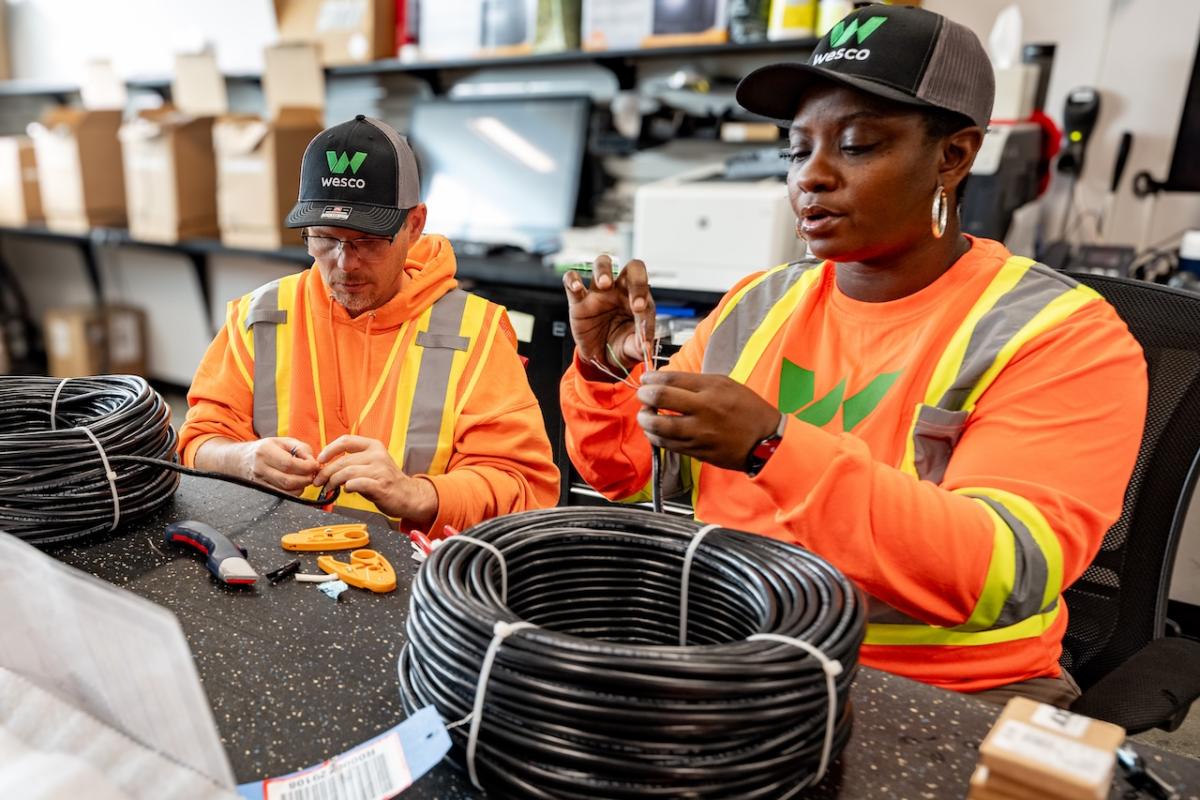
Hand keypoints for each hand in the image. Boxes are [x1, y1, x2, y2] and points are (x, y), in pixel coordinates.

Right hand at [235, 437, 319, 495]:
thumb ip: (302, 448)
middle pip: (288, 480)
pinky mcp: (261, 491)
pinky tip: (297, 485)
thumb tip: (313, 462)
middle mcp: (260, 467)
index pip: (289, 463)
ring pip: (285, 491)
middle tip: (313, 474)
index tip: (315, 465)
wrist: (241, 459)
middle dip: (306, 479)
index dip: (306, 467)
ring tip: (306, 478)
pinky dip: (294, 493)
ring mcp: (259, 482)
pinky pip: (282, 496)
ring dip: (301, 487)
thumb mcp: (283, 441)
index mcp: (265, 451)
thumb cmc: (266, 449)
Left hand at [314, 435, 437, 525]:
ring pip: (347, 473)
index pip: (346, 441)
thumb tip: (327, 466)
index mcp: (373, 446)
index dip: (329, 449)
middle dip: (326, 472)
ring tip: (329, 488)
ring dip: (333, 482)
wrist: (408, 496)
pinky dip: (347, 488)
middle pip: (343, 460)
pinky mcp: (381, 485)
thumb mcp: (371, 464)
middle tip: (319, 481)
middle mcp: (377, 455)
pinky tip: (347, 490)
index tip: (320, 460)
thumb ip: (353, 462)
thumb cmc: (386, 480)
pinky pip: (356, 484)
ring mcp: (380, 470)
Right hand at [563, 254, 656, 380]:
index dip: (644, 298)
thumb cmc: (620, 345)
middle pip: (632, 268)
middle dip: (637, 279)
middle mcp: (620, 290)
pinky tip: (577, 287)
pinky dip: (572, 280)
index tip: (639, 312)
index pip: (646, 290)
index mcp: (637, 299)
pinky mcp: (578, 300)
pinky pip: (571, 280)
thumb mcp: (632, 348)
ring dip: (604, 270)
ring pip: (602, 264)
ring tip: (604, 284)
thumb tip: (645, 347)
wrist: (599, 356)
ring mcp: (599, 293)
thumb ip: (639, 345)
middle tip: (633, 301)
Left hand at [636, 372, 781, 470]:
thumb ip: (697, 383)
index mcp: (712, 388)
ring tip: (645, 415)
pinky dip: (656, 437)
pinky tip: (654, 432)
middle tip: (641, 395)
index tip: (645, 378)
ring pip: (660, 426)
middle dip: (644, 395)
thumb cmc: (748, 410)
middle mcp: (703, 409)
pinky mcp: (697, 450)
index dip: (652, 378)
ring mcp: (699, 432)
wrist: (765, 441)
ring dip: (646, 419)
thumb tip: (667, 381)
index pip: (672, 379)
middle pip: (661, 398)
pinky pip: (668, 445)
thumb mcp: (726, 385)